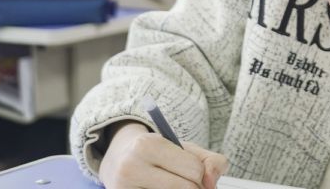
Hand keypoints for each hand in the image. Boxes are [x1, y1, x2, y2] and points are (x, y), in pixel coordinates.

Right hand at [99, 122, 227, 188]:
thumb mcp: (183, 149)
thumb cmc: (158, 155)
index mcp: (147, 145)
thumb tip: (210, 183)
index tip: (195, 174)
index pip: (194, 169)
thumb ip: (210, 161)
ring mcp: (123, 188)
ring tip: (171, 184)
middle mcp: (131, 167)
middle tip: (187, 183)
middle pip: (186, 188)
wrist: (118, 161)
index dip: (201, 175)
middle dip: (194, 188)